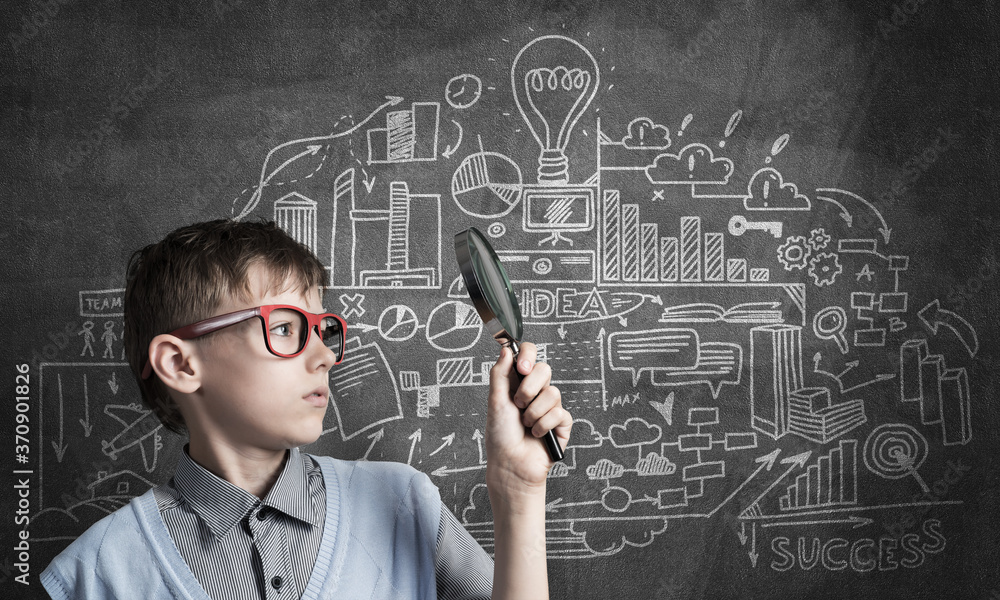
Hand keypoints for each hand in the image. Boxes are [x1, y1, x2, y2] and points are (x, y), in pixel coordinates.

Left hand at [485, 343, 572, 495]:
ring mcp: (550, 406)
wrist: (511, 464)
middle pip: (545, 369)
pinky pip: (560, 413)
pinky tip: (536, 434)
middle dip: (529, 388)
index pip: (529, 355)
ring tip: (526, 425)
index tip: (521, 367)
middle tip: (518, 404)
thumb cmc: (500, 436)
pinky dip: (544, 426)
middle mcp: (535, 392)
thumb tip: (506, 349)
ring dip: (534, 412)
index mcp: (518, 383)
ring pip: (553, 393)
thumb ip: (499, 373)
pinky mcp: (562, 423)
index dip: (528, 355)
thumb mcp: (495, 401)